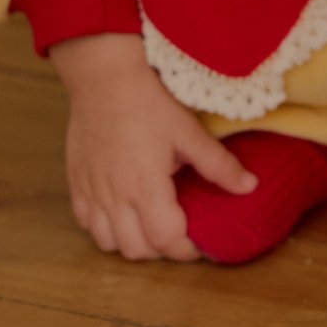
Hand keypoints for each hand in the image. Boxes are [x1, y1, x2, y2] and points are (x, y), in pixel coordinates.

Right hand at [49, 34, 256, 260]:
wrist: (103, 76)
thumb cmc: (147, 100)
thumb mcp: (188, 131)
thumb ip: (219, 164)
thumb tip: (250, 186)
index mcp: (145, 186)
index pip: (166, 239)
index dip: (186, 250)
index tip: (200, 244)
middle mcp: (115, 196)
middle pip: (136, 249)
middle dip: (161, 250)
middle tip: (178, 232)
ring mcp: (92, 191)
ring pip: (108, 242)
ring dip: (131, 241)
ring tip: (149, 224)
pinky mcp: (76, 181)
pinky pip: (86, 222)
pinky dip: (105, 226)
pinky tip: (120, 210)